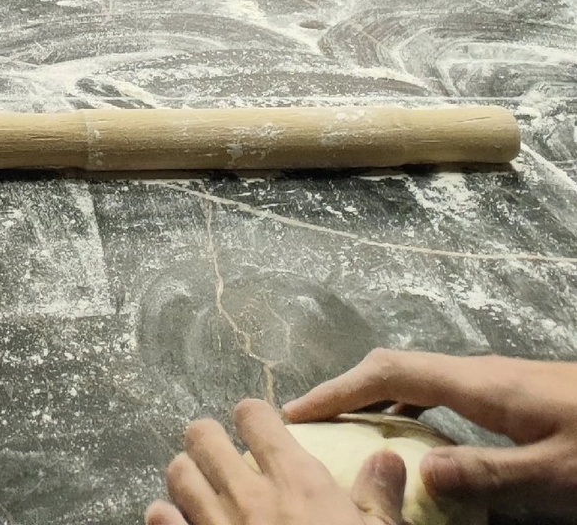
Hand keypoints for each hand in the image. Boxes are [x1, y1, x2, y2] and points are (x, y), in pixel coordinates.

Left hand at [147, 401, 404, 524]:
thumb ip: (378, 497)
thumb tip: (388, 458)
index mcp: (296, 482)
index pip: (255, 416)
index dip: (254, 418)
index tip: (260, 430)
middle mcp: (249, 495)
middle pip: (203, 435)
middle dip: (210, 441)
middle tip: (222, 457)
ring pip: (178, 473)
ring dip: (188, 477)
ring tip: (203, 489)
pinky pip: (160, 519)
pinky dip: (165, 517)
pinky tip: (178, 522)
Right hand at [287, 352, 576, 514]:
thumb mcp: (555, 477)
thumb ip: (489, 474)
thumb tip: (418, 470)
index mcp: (481, 384)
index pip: (390, 373)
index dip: (338, 390)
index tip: (296, 412)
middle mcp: (482, 374)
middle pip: (397, 371)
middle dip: (349, 394)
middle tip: (313, 429)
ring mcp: (500, 383)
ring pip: (422, 383)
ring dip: (380, 405)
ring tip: (354, 440)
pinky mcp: (516, 397)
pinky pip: (447, 397)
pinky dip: (415, 414)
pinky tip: (421, 447)